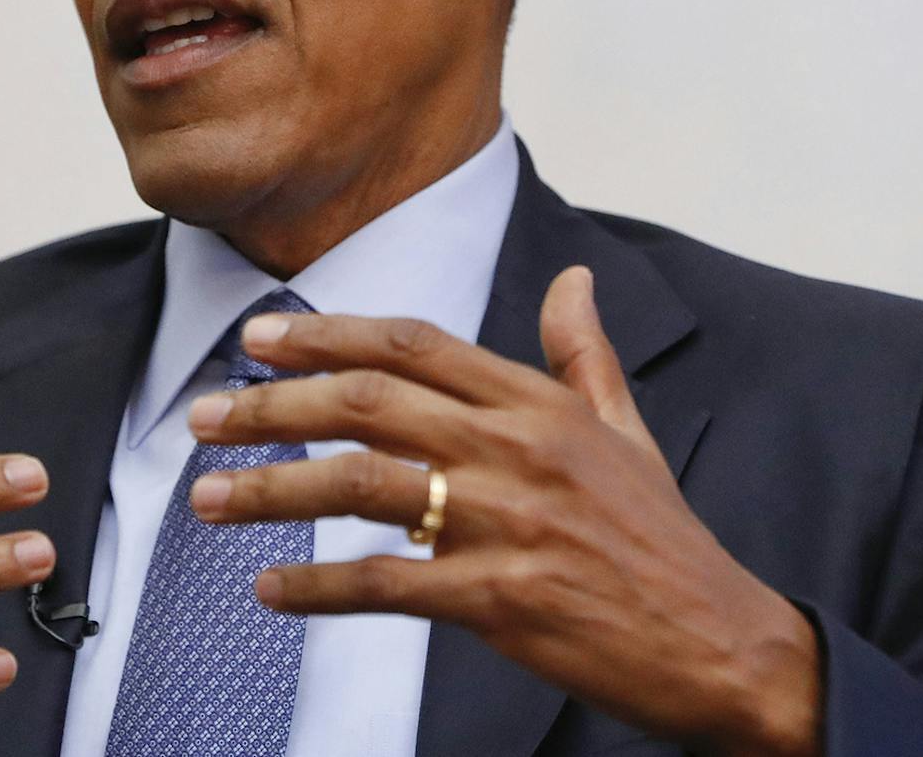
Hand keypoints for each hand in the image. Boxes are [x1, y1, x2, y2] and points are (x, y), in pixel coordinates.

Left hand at [184, 267, 820, 756]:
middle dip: (272, 406)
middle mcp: (516, 449)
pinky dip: (320, 586)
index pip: (413, 344)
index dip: (326, 336)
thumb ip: (584, 355)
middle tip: (203, 417)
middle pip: (368, 403)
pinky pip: (386, 584)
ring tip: (209, 500)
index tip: (259, 339)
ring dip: (272, 490)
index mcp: (539, 403)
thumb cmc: (663, 540)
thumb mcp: (627, 431)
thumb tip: (571, 279)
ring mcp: (506, 523)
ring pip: (361, 486)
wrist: (719, 642)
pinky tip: (271, 589)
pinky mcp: (499, 600)